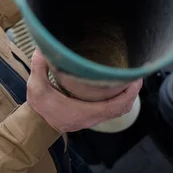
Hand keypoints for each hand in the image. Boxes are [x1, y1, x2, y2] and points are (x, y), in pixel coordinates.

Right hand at [26, 49, 142, 133]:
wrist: (37, 124)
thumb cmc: (40, 107)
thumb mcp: (36, 86)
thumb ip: (39, 67)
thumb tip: (42, 47)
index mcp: (84, 111)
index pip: (115, 106)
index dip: (129, 93)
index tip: (136, 78)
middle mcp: (92, 117)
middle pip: (122, 108)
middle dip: (132, 92)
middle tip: (136, 73)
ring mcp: (92, 118)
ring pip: (118, 110)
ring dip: (127, 96)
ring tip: (129, 78)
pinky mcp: (89, 116)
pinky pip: (111, 110)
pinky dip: (118, 100)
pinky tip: (115, 86)